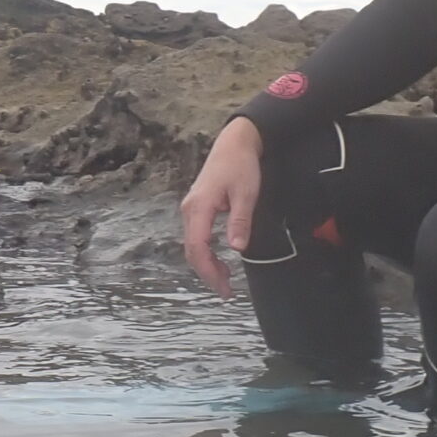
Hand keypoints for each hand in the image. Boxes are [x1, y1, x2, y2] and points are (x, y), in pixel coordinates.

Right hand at [179, 117, 264, 296]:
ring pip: (193, 246)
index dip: (209, 270)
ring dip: (207, 265)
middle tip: (227, 292)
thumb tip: (237, 249)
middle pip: (192, 251)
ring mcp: (191, 210)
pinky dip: (206, 254)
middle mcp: (189, 211)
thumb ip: (240, 221)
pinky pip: (197, 238)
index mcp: (199, 207)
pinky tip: (220, 262)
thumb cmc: (241, 166)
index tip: (224, 287)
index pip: (198, 247)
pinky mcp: (196, 210)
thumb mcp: (246, 194)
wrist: (234, 144)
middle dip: (208, 274)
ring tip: (226, 280)